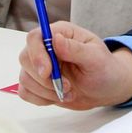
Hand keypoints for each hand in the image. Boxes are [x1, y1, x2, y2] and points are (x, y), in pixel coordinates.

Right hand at [17, 21, 131, 110]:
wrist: (106, 89)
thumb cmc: (105, 69)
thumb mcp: (96, 57)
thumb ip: (75, 49)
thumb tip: (56, 39)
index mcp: (61, 33)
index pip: (35, 37)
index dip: (37, 54)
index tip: (48, 72)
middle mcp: (46, 47)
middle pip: (25, 58)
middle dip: (44, 78)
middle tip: (67, 86)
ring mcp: (40, 65)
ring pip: (25, 78)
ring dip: (46, 91)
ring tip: (69, 91)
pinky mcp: (38, 83)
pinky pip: (25, 92)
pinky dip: (41, 99)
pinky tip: (59, 96)